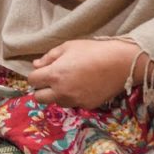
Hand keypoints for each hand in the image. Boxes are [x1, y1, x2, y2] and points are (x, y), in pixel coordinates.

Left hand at [27, 39, 148, 108]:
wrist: (120, 63)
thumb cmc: (93, 51)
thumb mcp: (68, 47)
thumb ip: (49, 57)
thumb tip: (36, 65)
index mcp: (54, 75)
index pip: (33, 80)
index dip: (36, 75)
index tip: (43, 71)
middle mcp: (61, 92)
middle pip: (39, 97)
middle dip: (42, 89)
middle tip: (51, 80)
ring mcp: (74, 101)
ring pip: (56, 102)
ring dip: (57, 94)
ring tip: (70, 81)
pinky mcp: (87, 106)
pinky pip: (73, 104)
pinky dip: (73, 97)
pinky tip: (83, 86)